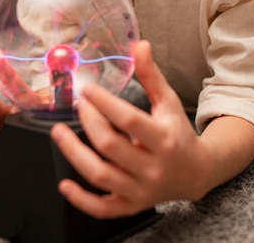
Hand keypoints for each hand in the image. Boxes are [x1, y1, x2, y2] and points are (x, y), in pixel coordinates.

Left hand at [51, 40, 253, 218]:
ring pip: (101, 176)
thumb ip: (151, 75)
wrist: (196, 173)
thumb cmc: (177, 132)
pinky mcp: (131, 205)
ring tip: (58, 133)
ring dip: (74, 154)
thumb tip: (140, 44)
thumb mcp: (168, 101)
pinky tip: (64, 183)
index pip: (129, 120)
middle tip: (77, 105)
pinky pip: (102, 208)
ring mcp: (141, 190)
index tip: (88, 90)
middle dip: (88, 122)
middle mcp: (153, 167)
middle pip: (111, 146)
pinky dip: (81, 199)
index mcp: (164, 138)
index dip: (105, 104)